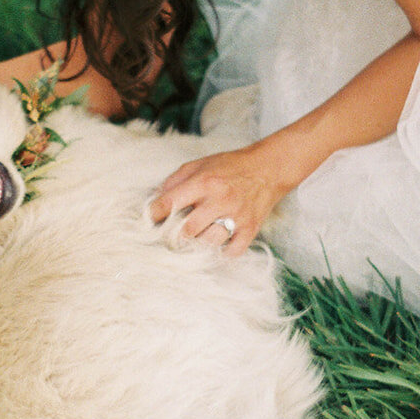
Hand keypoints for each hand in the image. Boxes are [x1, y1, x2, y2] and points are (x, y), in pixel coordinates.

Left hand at [148, 141, 289, 256]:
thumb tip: (155, 199)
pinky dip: (221, 254)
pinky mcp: (250, 229)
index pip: (170, 203)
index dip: (154, 214)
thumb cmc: (230, 166)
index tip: (150, 220)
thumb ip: (174, 181)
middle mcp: (220, 200)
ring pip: (208, 243)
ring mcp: (237, 216)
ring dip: (196, 245)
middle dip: (174, 236)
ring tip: (192, 242)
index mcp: (204, 182)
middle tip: (170, 237)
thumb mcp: (199, 164)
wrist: (268, 168)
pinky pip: (232, 252)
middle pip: (188, 230)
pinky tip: (216, 247)